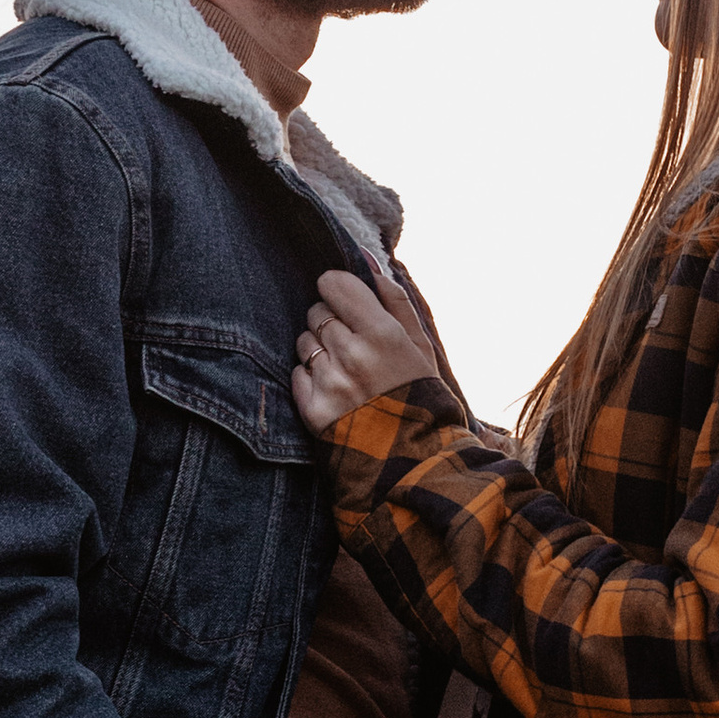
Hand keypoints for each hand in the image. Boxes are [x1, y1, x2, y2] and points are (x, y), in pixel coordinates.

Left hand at [291, 259, 436, 431]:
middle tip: (352, 343)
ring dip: (319, 349)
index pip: (333, 284)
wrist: (413, 459)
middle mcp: (352, 355)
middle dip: (330, 321)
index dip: (337, 289)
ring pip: (304, 341)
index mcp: (382, 334)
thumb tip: (365, 259)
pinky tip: (336, 391)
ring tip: (345, 369)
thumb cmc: (420, 394)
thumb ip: (393, 298)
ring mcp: (330, 383)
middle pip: (316, 312)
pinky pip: (298, 374)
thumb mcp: (421, 344)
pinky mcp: (313, 410)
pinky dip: (312, 379)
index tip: (345, 301)